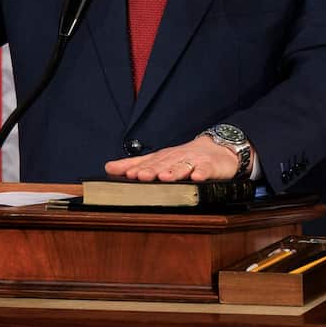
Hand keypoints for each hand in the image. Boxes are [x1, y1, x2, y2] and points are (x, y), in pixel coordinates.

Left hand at [104, 136, 240, 182]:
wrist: (217, 148)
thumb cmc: (185, 157)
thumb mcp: (160, 160)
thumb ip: (136, 164)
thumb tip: (108, 167)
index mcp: (163, 157)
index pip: (147, 162)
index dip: (137, 167)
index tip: (125, 173)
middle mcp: (176, 158)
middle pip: (163, 164)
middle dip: (152, 170)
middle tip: (140, 176)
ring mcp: (194, 161)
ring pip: (182, 166)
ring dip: (173, 171)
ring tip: (164, 177)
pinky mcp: (210, 166)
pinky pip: (205, 170)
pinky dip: (201, 173)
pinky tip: (196, 178)